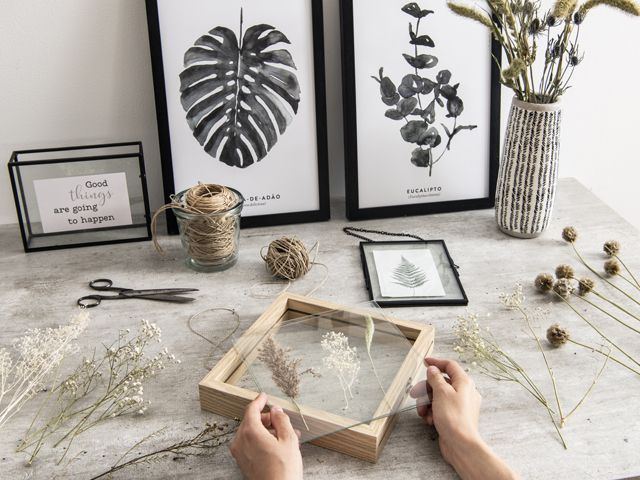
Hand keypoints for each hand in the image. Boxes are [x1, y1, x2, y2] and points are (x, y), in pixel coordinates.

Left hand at [229, 392, 302, 479]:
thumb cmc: (283, 470)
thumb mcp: (289, 440)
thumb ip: (282, 420)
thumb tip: (276, 410)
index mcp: (250, 432)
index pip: (251, 409)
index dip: (259, 400)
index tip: (264, 396)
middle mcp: (240, 441)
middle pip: (251, 421)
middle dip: (267, 418)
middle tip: (281, 419)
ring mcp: (239, 453)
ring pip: (251, 433)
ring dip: (266, 430)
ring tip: (286, 435)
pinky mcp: (242, 462)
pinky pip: (250, 444)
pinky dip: (262, 440)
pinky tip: (277, 445)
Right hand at [410, 357, 517, 479]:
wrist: (461, 444)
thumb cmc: (454, 418)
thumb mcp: (441, 392)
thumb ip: (435, 378)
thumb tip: (432, 370)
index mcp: (464, 383)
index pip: (450, 366)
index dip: (436, 362)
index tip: (425, 362)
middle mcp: (464, 392)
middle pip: (441, 382)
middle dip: (426, 389)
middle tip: (415, 394)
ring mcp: (460, 405)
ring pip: (438, 397)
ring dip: (427, 403)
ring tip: (423, 412)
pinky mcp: (455, 416)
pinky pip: (441, 408)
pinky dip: (433, 412)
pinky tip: (430, 420)